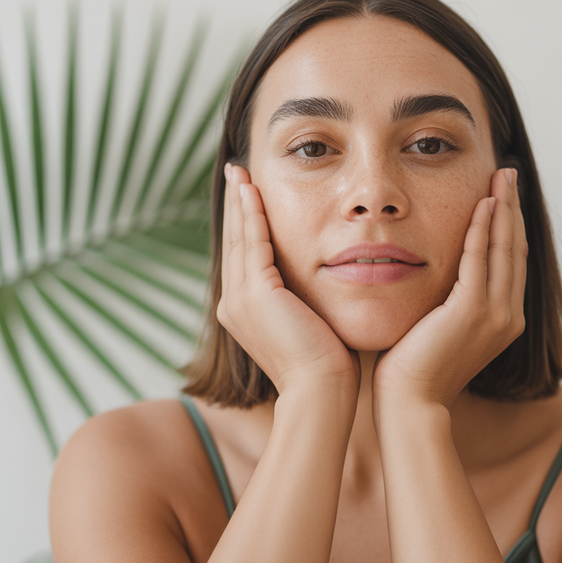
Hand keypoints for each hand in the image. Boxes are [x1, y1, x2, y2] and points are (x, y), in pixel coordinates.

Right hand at [217, 164, 358, 394]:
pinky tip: (253, 190)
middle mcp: (233, 304)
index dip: (243, 222)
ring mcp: (240, 299)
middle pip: (233, 241)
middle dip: (236, 205)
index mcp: (244, 311)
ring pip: (238, 237)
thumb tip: (320, 280)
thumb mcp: (310, 321)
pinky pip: (252, 243)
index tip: (248, 193)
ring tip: (239, 172)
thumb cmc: (328, 364)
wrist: (322, 391)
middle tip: (236, 171)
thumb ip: (303, 299)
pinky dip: (252, 214)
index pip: (243, 255)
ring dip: (240, 201)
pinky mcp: (257, 294)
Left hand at [372, 167, 525, 411]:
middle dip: (512, 208)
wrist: (410, 402)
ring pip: (503, 249)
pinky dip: (482, 229)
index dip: (508, 225)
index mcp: (503, 321)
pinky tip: (482, 204)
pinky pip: (480, 260)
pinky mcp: (473, 311)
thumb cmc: (412, 369)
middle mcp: (508, 317)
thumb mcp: (437, 326)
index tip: (501, 194)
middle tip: (507, 173)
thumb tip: (436, 273)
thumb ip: (446, 299)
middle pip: (514, 249)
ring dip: (503, 209)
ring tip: (501, 177)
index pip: (509, 262)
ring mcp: (495, 315)